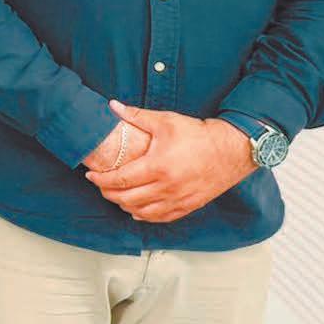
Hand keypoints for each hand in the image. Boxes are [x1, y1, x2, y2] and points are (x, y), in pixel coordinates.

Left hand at [86, 100, 256, 222]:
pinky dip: (145, 215)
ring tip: (116, 195)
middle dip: (108, 193)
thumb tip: (113, 106)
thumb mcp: (166, 121)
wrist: (232, 149)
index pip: (120, 179)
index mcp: (158, 167)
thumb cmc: (198, 134)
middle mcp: (167, 187)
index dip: (101, 180)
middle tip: (100, 185)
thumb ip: (136, 115)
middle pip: (127, 198)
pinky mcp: (189, 205)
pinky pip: (161, 217)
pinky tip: (136, 209)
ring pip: (142, 211)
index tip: (91, 176)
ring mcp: (179, 199)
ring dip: (124, 205)